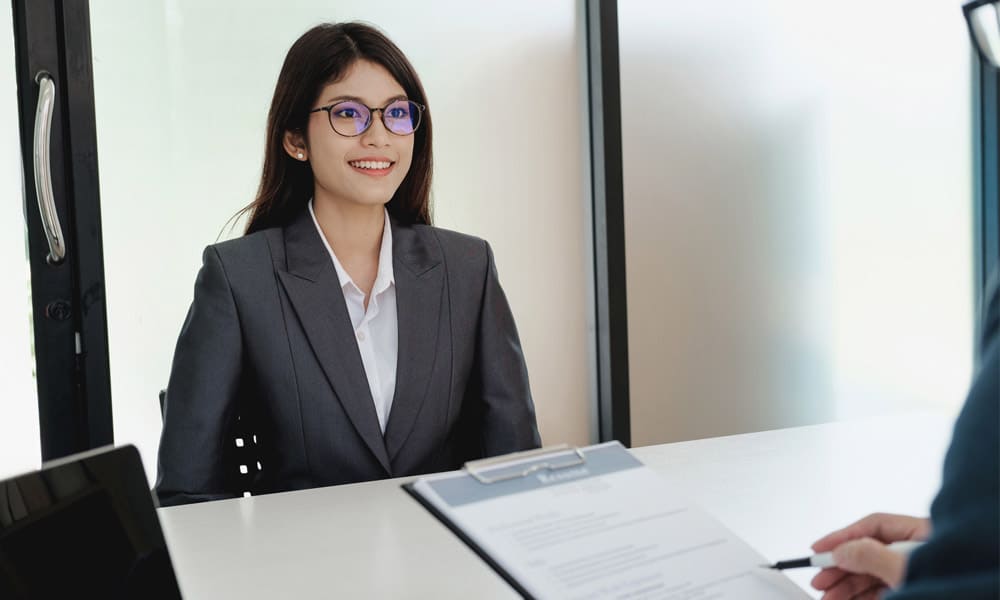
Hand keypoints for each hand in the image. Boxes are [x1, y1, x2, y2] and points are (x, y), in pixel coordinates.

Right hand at [810, 513, 929, 599]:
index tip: (819, 549)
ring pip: (871, 576)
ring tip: (828, 598)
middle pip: (869, 553)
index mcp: (923, 534)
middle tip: (820, 581)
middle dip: (840, 569)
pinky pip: (881, 591)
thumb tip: (842, 551)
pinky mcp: (914, 590)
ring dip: (846, 587)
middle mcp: (919, 552)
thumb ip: (871, 556)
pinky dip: (860, 596)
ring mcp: (916, 573)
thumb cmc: (951, 588)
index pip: (874, 526)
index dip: (843, 536)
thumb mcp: (904, 568)